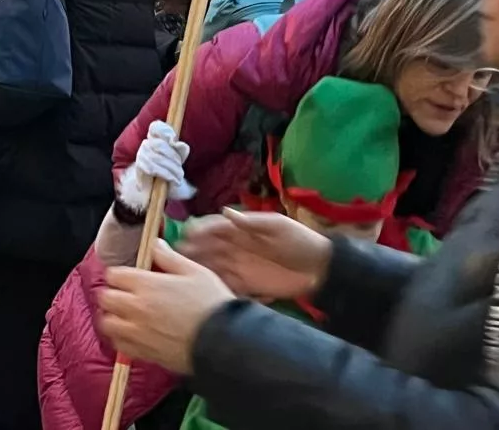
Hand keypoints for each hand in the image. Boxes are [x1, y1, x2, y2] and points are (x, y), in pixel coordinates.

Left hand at [99, 240, 234, 374]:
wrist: (225, 343)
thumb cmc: (212, 304)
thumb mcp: (195, 272)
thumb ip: (169, 257)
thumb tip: (154, 245)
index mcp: (146, 284)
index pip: (114, 274)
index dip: (120, 274)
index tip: (128, 277)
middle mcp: (136, 307)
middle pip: (106, 297)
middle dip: (112, 293)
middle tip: (124, 295)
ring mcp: (137, 332)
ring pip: (107, 322)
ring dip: (112, 316)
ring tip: (124, 315)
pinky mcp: (144, 352)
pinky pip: (119, 344)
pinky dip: (119, 338)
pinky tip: (131, 334)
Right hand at [119, 121, 193, 209]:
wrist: (158, 186)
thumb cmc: (170, 169)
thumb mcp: (178, 157)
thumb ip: (180, 149)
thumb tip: (178, 143)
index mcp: (156, 137)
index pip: (156, 127)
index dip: (164, 131)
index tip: (173, 139)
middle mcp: (146, 144)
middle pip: (159, 145)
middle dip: (173, 158)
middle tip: (181, 170)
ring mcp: (141, 154)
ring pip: (157, 158)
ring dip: (171, 169)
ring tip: (179, 177)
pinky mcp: (140, 166)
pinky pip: (153, 169)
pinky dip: (165, 174)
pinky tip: (173, 180)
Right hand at [177, 209, 332, 300]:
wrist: (321, 270)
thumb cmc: (300, 241)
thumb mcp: (278, 227)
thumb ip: (252, 222)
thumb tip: (226, 212)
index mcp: (242, 229)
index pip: (215, 227)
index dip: (200, 230)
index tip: (186, 235)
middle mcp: (236, 247)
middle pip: (208, 247)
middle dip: (192, 250)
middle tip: (177, 255)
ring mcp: (240, 266)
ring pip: (212, 266)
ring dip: (198, 267)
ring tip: (184, 272)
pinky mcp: (247, 285)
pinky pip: (225, 284)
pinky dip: (214, 284)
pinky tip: (203, 288)